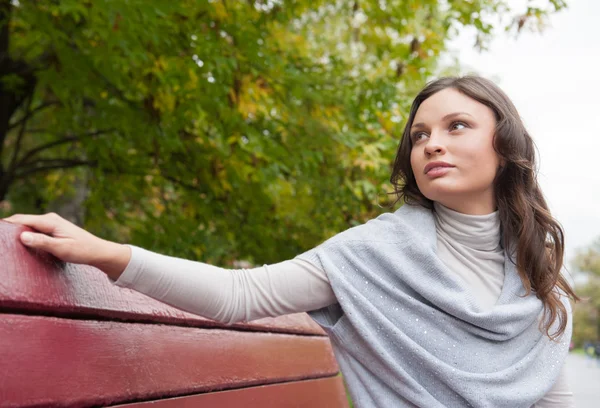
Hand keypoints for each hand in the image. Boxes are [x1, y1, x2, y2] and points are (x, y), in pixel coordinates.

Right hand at [2, 212, 130, 279]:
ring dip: (17, 231)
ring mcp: (51, 223)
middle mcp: (49, 219)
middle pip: (22, 221)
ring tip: (5, 241)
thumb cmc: (82, 250)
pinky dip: (25, 234)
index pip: (21, 219)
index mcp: (50, 221)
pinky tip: (19, 242)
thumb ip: (42, 242)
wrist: (98, 251)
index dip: (6, 224)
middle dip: (9, 228)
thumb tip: (22, 236)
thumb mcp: (61, 249)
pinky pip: (34, 229)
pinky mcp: (53, 229)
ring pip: (28, 225)